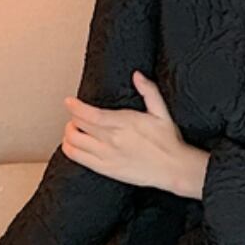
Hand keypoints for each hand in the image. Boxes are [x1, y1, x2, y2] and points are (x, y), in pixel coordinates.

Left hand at [63, 71, 190, 190]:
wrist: (174, 168)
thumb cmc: (168, 141)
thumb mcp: (162, 112)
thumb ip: (149, 91)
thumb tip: (137, 75)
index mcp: (124, 123)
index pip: (90, 114)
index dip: (75, 107)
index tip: (69, 101)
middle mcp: (113, 139)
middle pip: (79, 125)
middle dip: (73, 116)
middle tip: (76, 114)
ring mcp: (107, 155)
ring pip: (74, 141)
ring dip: (69, 132)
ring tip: (74, 128)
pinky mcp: (105, 169)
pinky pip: (78, 157)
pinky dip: (70, 149)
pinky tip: (73, 144)